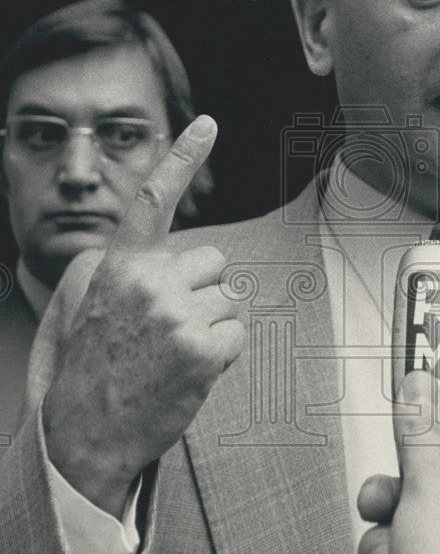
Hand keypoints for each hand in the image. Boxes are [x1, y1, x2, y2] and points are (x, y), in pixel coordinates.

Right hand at [42, 116, 243, 518]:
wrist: (86, 431)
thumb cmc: (96, 368)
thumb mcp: (95, 306)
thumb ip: (133, 272)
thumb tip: (178, 256)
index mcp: (119, 267)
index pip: (154, 201)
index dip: (181, 158)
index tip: (207, 123)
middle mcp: (149, 283)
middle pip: (214, 262)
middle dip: (201, 291)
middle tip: (167, 328)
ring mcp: (177, 316)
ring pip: (230, 299)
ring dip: (212, 324)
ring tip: (174, 353)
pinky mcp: (204, 351)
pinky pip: (239, 333)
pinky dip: (223, 354)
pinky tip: (190, 370)